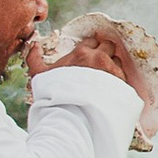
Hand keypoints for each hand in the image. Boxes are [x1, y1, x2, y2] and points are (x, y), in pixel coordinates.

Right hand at [26, 19, 155, 115]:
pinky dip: (117, 79)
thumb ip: (34, 57)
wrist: (72, 116)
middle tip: (97, 64)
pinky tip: (108, 88)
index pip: (92, 40)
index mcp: (82, 52)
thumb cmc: (54, 95)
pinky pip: (123, 76)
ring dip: (112, 65)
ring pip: (117, 60)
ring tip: (102, 78)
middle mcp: (100, 58)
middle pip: (109, 46)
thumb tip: (34, 45)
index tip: (87, 55)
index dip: (90, 47)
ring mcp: (113, 71)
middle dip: (104, 51)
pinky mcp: (122, 84)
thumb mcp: (39, 75)